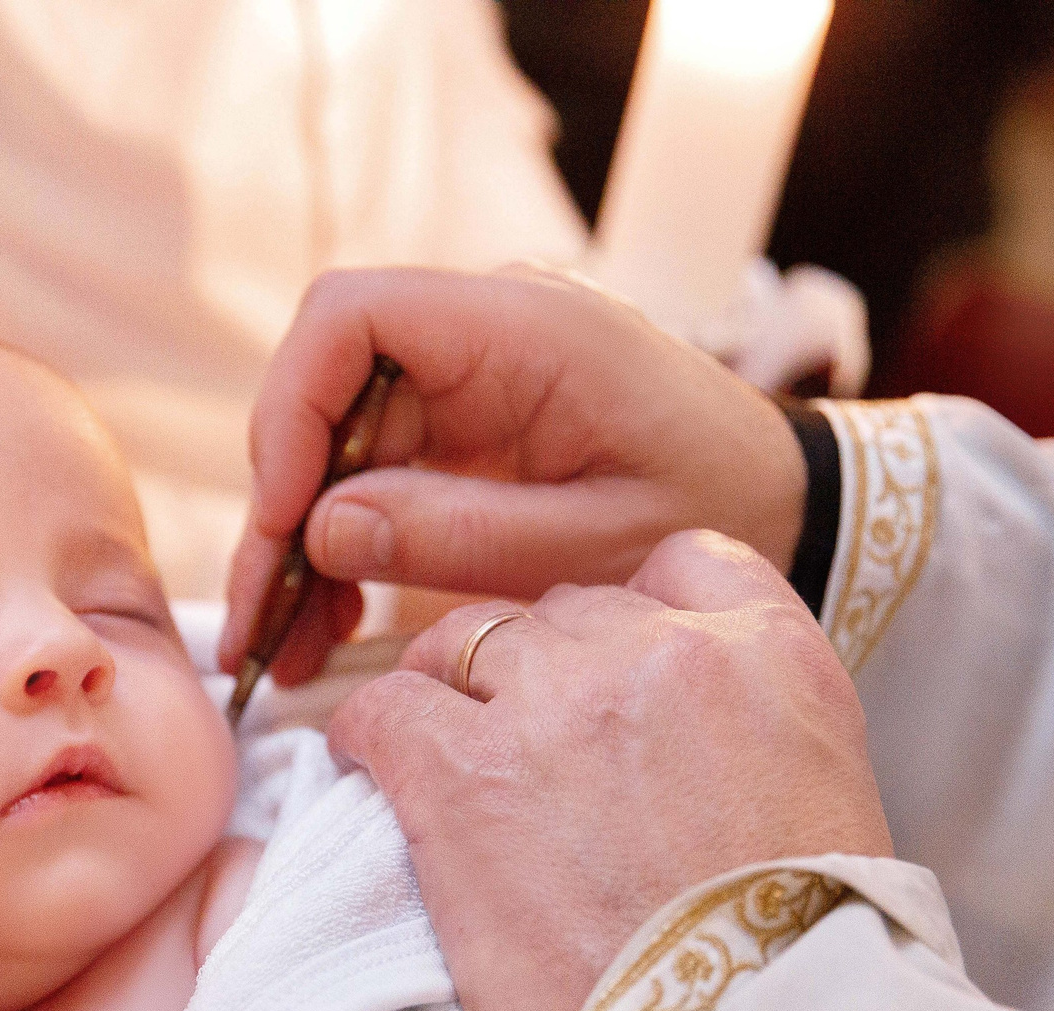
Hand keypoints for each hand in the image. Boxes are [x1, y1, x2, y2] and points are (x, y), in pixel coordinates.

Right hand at [218, 266, 806, 684]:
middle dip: (281, 505)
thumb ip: (458, 531)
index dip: (293, 410)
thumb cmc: (717, 510)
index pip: (350, 318)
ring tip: (288, 648)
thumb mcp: (591, 542)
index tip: (288, 518)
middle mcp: (479, 336)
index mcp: (521, 327)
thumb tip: (322, 530)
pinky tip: (328, 629)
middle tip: (260, 617)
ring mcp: (467, 380)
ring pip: (334, 445)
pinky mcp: (465, 430)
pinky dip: (343, 551)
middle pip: (322, 391)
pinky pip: (373, 478)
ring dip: (302, 544)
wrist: (793, 506)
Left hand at [328, 532, 890, 1010]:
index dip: (631, 618)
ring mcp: (556, 703)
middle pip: (563, 614)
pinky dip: (366, 735)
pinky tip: (369, 769)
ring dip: (449, 694)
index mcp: (771, 653)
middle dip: (539, 672)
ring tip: (440, 756)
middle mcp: (664, 650)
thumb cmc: (792, 966)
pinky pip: (381, 708)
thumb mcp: (822, 800)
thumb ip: (753, 728)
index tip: (607, 674)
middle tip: (521, 749)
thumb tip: (681, 737)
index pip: (683, 564)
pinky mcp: (461, 772)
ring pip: (465, 642)